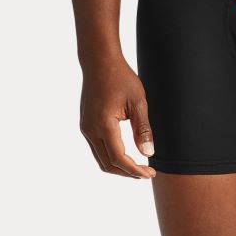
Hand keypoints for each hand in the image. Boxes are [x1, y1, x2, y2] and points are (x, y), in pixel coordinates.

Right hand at [79, 57, 155, 177]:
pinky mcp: (85, 124)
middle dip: (127, 172)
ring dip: (118, 166)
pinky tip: (125, 153)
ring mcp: (85, 127)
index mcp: (103, 125)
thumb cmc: (121, 77)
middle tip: (146, 173)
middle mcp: (90, 130)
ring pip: (100, 158)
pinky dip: (110, 156)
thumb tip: (148, 153)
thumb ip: (142, 128)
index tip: (150, 173)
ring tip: (137, 166)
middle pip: (107, 164)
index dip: (135, 170)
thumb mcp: (138, 101)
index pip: (118, 159)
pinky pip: (97, 148)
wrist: (99, 61)